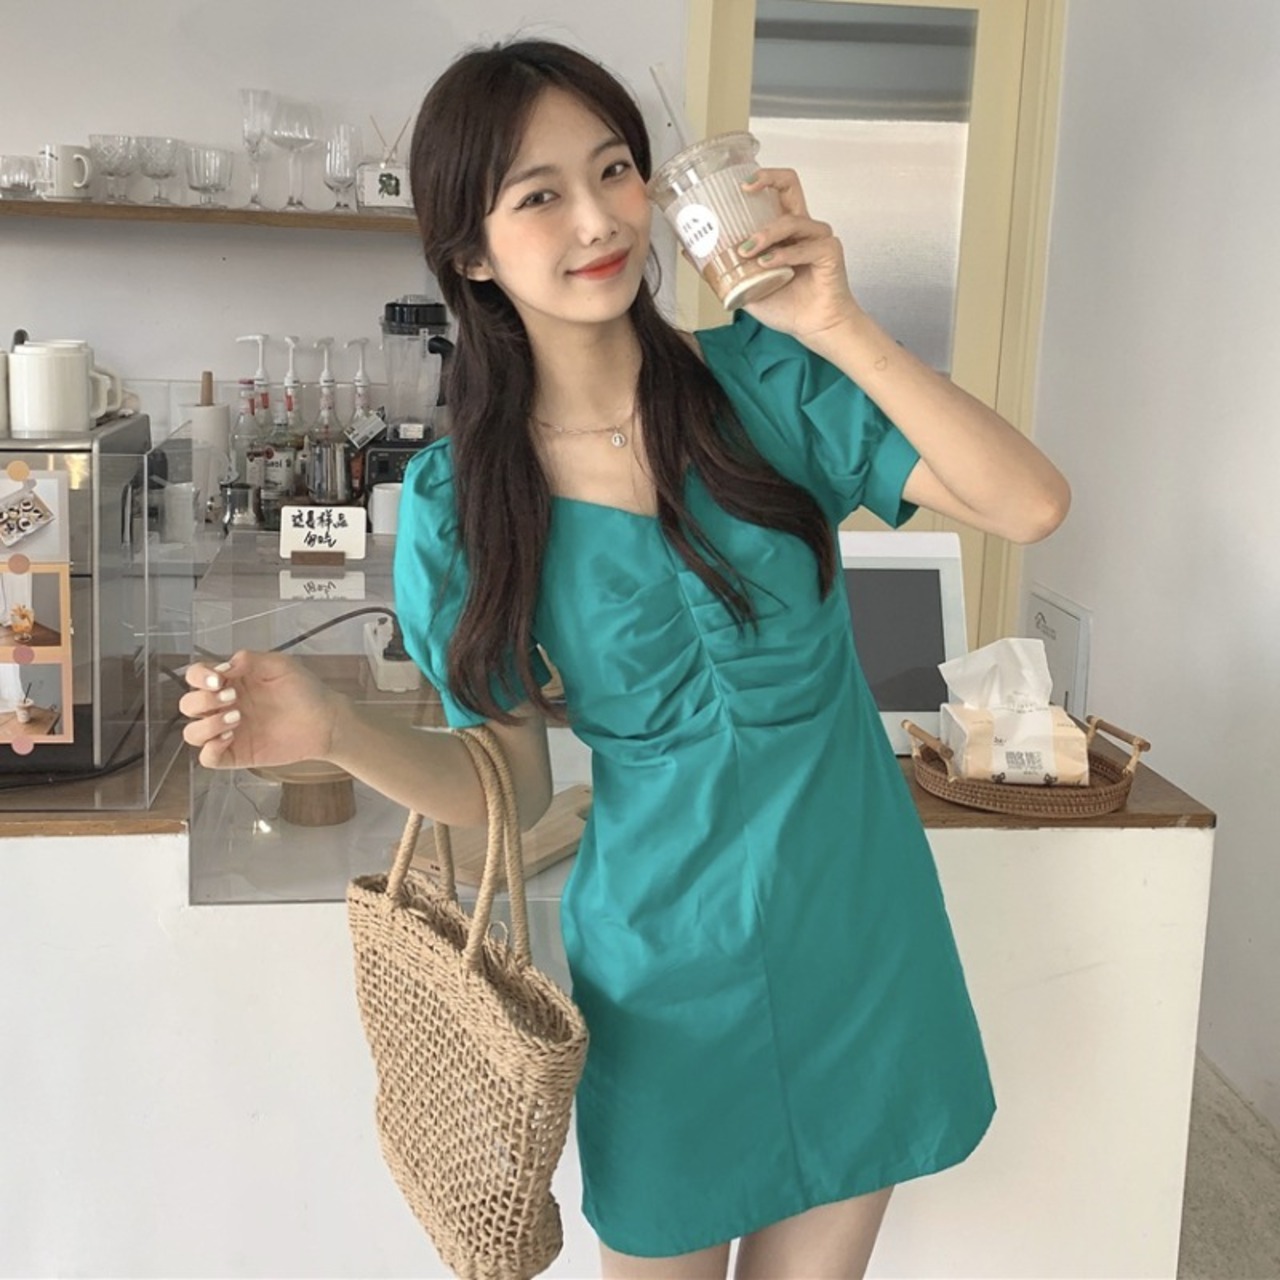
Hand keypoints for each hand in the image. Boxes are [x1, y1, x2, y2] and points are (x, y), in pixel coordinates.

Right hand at [179, 650, 345, 770]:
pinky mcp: (237, 754)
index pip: (195, 676)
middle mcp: (224, 706)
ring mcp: (228, 732)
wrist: (325, 721)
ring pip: (192, 733)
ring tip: (236, 718)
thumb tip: (224, 666)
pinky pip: (207, 758)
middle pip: (189, 704)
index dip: (198, 677)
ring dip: (206, 725)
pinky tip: (230, 738)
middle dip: (203, 700)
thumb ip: (250, 660)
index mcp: (230, 682)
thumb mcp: (280, 665)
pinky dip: (210, 750)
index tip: (218, 680)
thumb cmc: (305, 691)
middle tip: (232, 698)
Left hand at [732, 168, 863, 343]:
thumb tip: (689, 251)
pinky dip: (784, 256)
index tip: (738, 186)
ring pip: (792, 221)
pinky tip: (768, 264)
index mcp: (784, 230)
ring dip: (766, 234)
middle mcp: (801, 228)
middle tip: (745, 189)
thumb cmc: (787, 306)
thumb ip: (722, 268)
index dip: (762, 178)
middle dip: (768, 179)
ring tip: (747, 250)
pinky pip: (806, 247)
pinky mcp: (829, 253)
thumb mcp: (745, 285)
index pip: (776, 190)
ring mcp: (817, 237)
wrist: (812, 328)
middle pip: (790, 185)